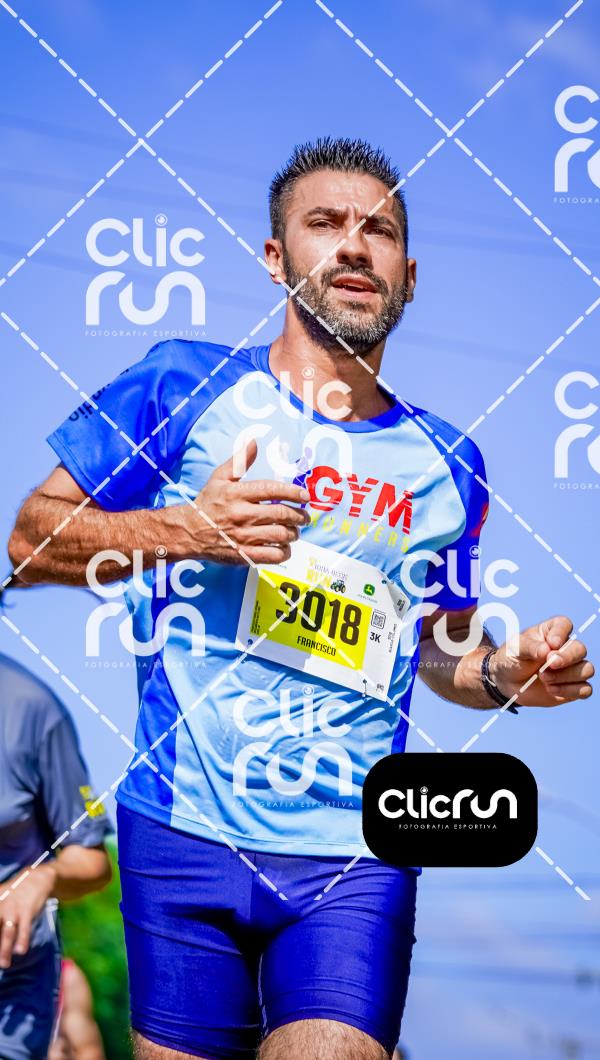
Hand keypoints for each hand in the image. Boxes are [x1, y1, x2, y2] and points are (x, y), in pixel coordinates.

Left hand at [0, 862, 56, 967]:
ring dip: (4, 950)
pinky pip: (24, 928)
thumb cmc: (12, 893)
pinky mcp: (27, 911)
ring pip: (7, 933)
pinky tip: (20, 951)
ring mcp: (13, 910)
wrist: (35, 878)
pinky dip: (22, 940)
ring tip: (3, 964)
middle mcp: (0, 907)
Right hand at [185, 438, 311, 564]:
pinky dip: (284, 552)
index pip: (271, 490)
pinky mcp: (243, 555)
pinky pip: (272, 555)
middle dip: (299, 515)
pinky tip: (285, 547)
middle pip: (281, 514)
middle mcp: (241, 514)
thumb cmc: (207, 503)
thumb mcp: (219, 478)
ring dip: (294, 533)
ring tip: (295, 531)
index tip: (305, 496)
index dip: (292, 492)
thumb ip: (239, 461)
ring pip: (280, 535)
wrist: (188, 532)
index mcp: (237, 494)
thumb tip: (254, 442)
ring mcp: (242, 536)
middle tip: (304, 516)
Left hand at [490, 616, 593, 707]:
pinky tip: (551, 689)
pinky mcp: (573, 687)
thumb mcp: (514, 649)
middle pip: (580, 649)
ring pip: (587, 670)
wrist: (507, 682)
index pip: (564, 625)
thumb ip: (530, 647)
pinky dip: (569, 690)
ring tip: (544, 678)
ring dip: (566, 676)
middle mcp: (565, 648)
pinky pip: (585, 689)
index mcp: (551, 632)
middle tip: (549, 663)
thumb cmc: (512, 659)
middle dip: (567, 658)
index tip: (551, 643)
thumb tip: (547, 650)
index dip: (561, 633)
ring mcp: (571, 668)